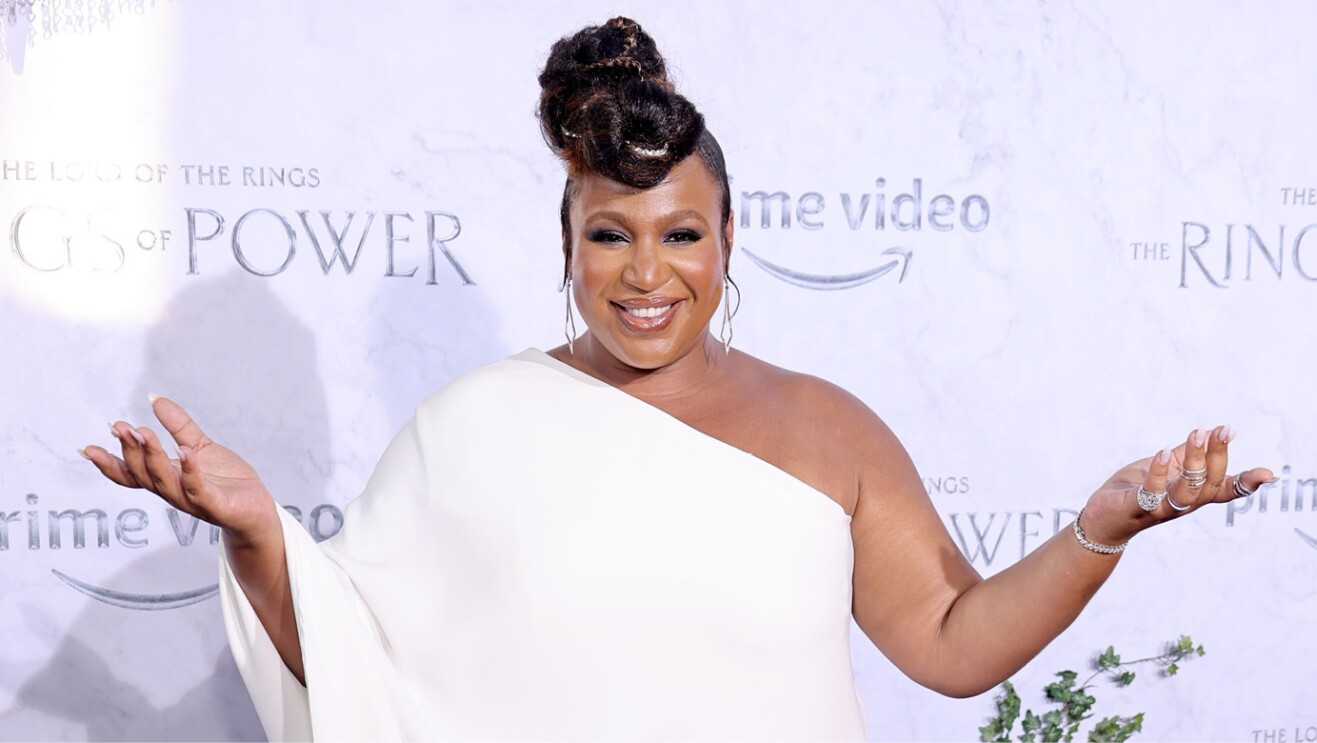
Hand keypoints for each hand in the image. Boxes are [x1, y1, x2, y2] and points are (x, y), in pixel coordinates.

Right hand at [79, 395, 277, 541]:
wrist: (257, 509)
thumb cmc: (226, 481)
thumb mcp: (199, 446)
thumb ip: (178, 425)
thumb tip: (153, 398)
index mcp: (166, 478)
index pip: (130, 474)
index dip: (109, 463)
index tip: (88, 447)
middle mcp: (173, 491)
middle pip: (143, 475)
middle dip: (130, 451)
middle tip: (121, 427)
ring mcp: (192, 500)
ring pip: (164, 482)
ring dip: (152, 457)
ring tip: (144, 433)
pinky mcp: (215, 505)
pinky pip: (198, 489)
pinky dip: (190, 471)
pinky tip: (185, 451)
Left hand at [1079, 424, 1274, 545]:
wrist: (1103, 515)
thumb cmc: (1138, 488)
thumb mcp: (1166, 466)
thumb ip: (1188, 452)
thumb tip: (1212, 431)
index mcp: (1193, 493)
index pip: (1225, 489)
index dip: (1246, 483)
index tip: (1267, 474)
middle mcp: (1183, 504)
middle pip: (1209, 484)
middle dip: (1217, 456)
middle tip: (1221, 430)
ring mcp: (1162, 508)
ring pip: (1187, 491)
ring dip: (1195, 461)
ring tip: (1197, 434)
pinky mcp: (1138, 507)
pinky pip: (1152, 492)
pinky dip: (1159, 472)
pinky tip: (1164, 452)